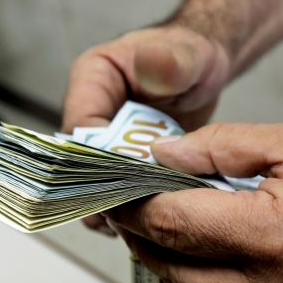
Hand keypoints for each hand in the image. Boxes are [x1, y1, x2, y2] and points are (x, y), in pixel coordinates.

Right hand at [62, 26, 230, 233]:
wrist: (203, 68)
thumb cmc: (189, 55)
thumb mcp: (186, 56)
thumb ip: (169, 62)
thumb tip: (152, 63)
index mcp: (91, 80)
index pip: (80, 129)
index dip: (98, 161)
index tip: (127, 184)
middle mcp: (89, 111)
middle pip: (83, 161)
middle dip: (105, 190)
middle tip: (127, 219)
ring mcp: (103, 138)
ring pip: (96, 180)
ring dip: (115, 204)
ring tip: (135, 228)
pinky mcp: (120, 156)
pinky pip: (116, 186)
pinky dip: (130, 205)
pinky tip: (148, 218)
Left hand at [103, 121, 282, 282]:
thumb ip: (219, 148)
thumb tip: (162, 156)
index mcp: (274, 234)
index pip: (173, 224)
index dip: (135, 204)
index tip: (116, 187)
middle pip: (175, 268)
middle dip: (141, 238)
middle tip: (128, 207)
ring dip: (170, 258)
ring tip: (162, 220)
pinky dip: (209, 269)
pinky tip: (208, 240)